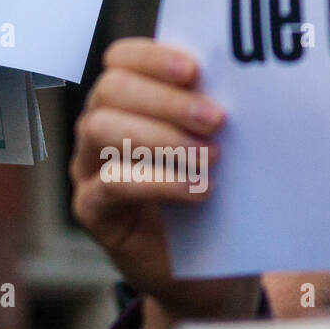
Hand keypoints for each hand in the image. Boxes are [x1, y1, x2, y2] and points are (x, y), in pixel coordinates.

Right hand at [71, 37, 258, 328]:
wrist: (204, 271)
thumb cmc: (211, 195)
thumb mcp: (213, 146)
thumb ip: (210, 115)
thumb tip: (241, 87)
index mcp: (125, 98)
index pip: (121, 59)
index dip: (151, 57)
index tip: (194, 70)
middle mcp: (97, 124)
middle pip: (111, 89)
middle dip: (165, 99)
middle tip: (216, 119)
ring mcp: (88, 166)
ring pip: (100, 128)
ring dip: (160, 137)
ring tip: (210, 156)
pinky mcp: (92, 208)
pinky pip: (110, 183)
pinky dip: (157, 181)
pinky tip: (197, 189)